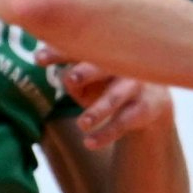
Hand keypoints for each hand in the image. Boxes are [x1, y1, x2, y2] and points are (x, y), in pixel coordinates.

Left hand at [38, 50, 174, 150]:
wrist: (153, 98)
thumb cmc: (109, 82)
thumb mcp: (90, 77)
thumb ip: (74, 76)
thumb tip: (66, 78)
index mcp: (103, 53)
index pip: (79, 50)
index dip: (59, 53)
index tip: (39, 59)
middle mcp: (120, 66)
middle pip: (102, 67)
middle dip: (86, 72)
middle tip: (70, 80)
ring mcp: (134, 87)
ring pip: (114, 99)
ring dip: (98, 111)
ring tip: (82, 125)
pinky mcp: (143, 108)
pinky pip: (123, 122)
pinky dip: (106, 134)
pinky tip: (89, 143)